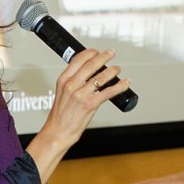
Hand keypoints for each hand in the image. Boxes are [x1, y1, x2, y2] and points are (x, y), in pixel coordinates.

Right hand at [27, 48, 130, 183]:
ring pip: (101, 77)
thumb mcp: (62, 94)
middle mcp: (71, 85)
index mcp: (63, 80)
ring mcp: (80, 94)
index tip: (97, 51)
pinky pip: (109, 91)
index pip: (77, 60)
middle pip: (91, 65)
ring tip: (117, 69)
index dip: (90, 53)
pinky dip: (120, 86)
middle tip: (111, 53)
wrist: (58, 131)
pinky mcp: (90, 104)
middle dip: (104, 57)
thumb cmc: (61, 115)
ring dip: (113, 71)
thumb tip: (90, 74)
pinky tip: (125, 83)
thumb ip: (73, 82)